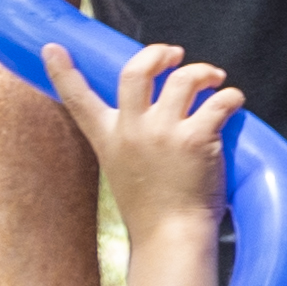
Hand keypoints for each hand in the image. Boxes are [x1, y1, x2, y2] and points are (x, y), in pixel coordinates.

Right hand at [45, 41, 241, 242]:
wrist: (171, 238)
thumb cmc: (152, 209)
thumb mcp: (123, 170)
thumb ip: (130, 140)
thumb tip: (153, 112)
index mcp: (108, 138)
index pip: (77, 98)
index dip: (62, 71)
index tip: (52, 47)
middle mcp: (132, 130)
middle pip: (136, 71)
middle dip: (157, 53)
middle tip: (174, 54)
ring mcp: (164, 133)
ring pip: (183, 79)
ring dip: (203, 72)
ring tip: (214, 79)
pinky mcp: (196, 139)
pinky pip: (219, 102)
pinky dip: (231, 97)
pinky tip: (235, 102)